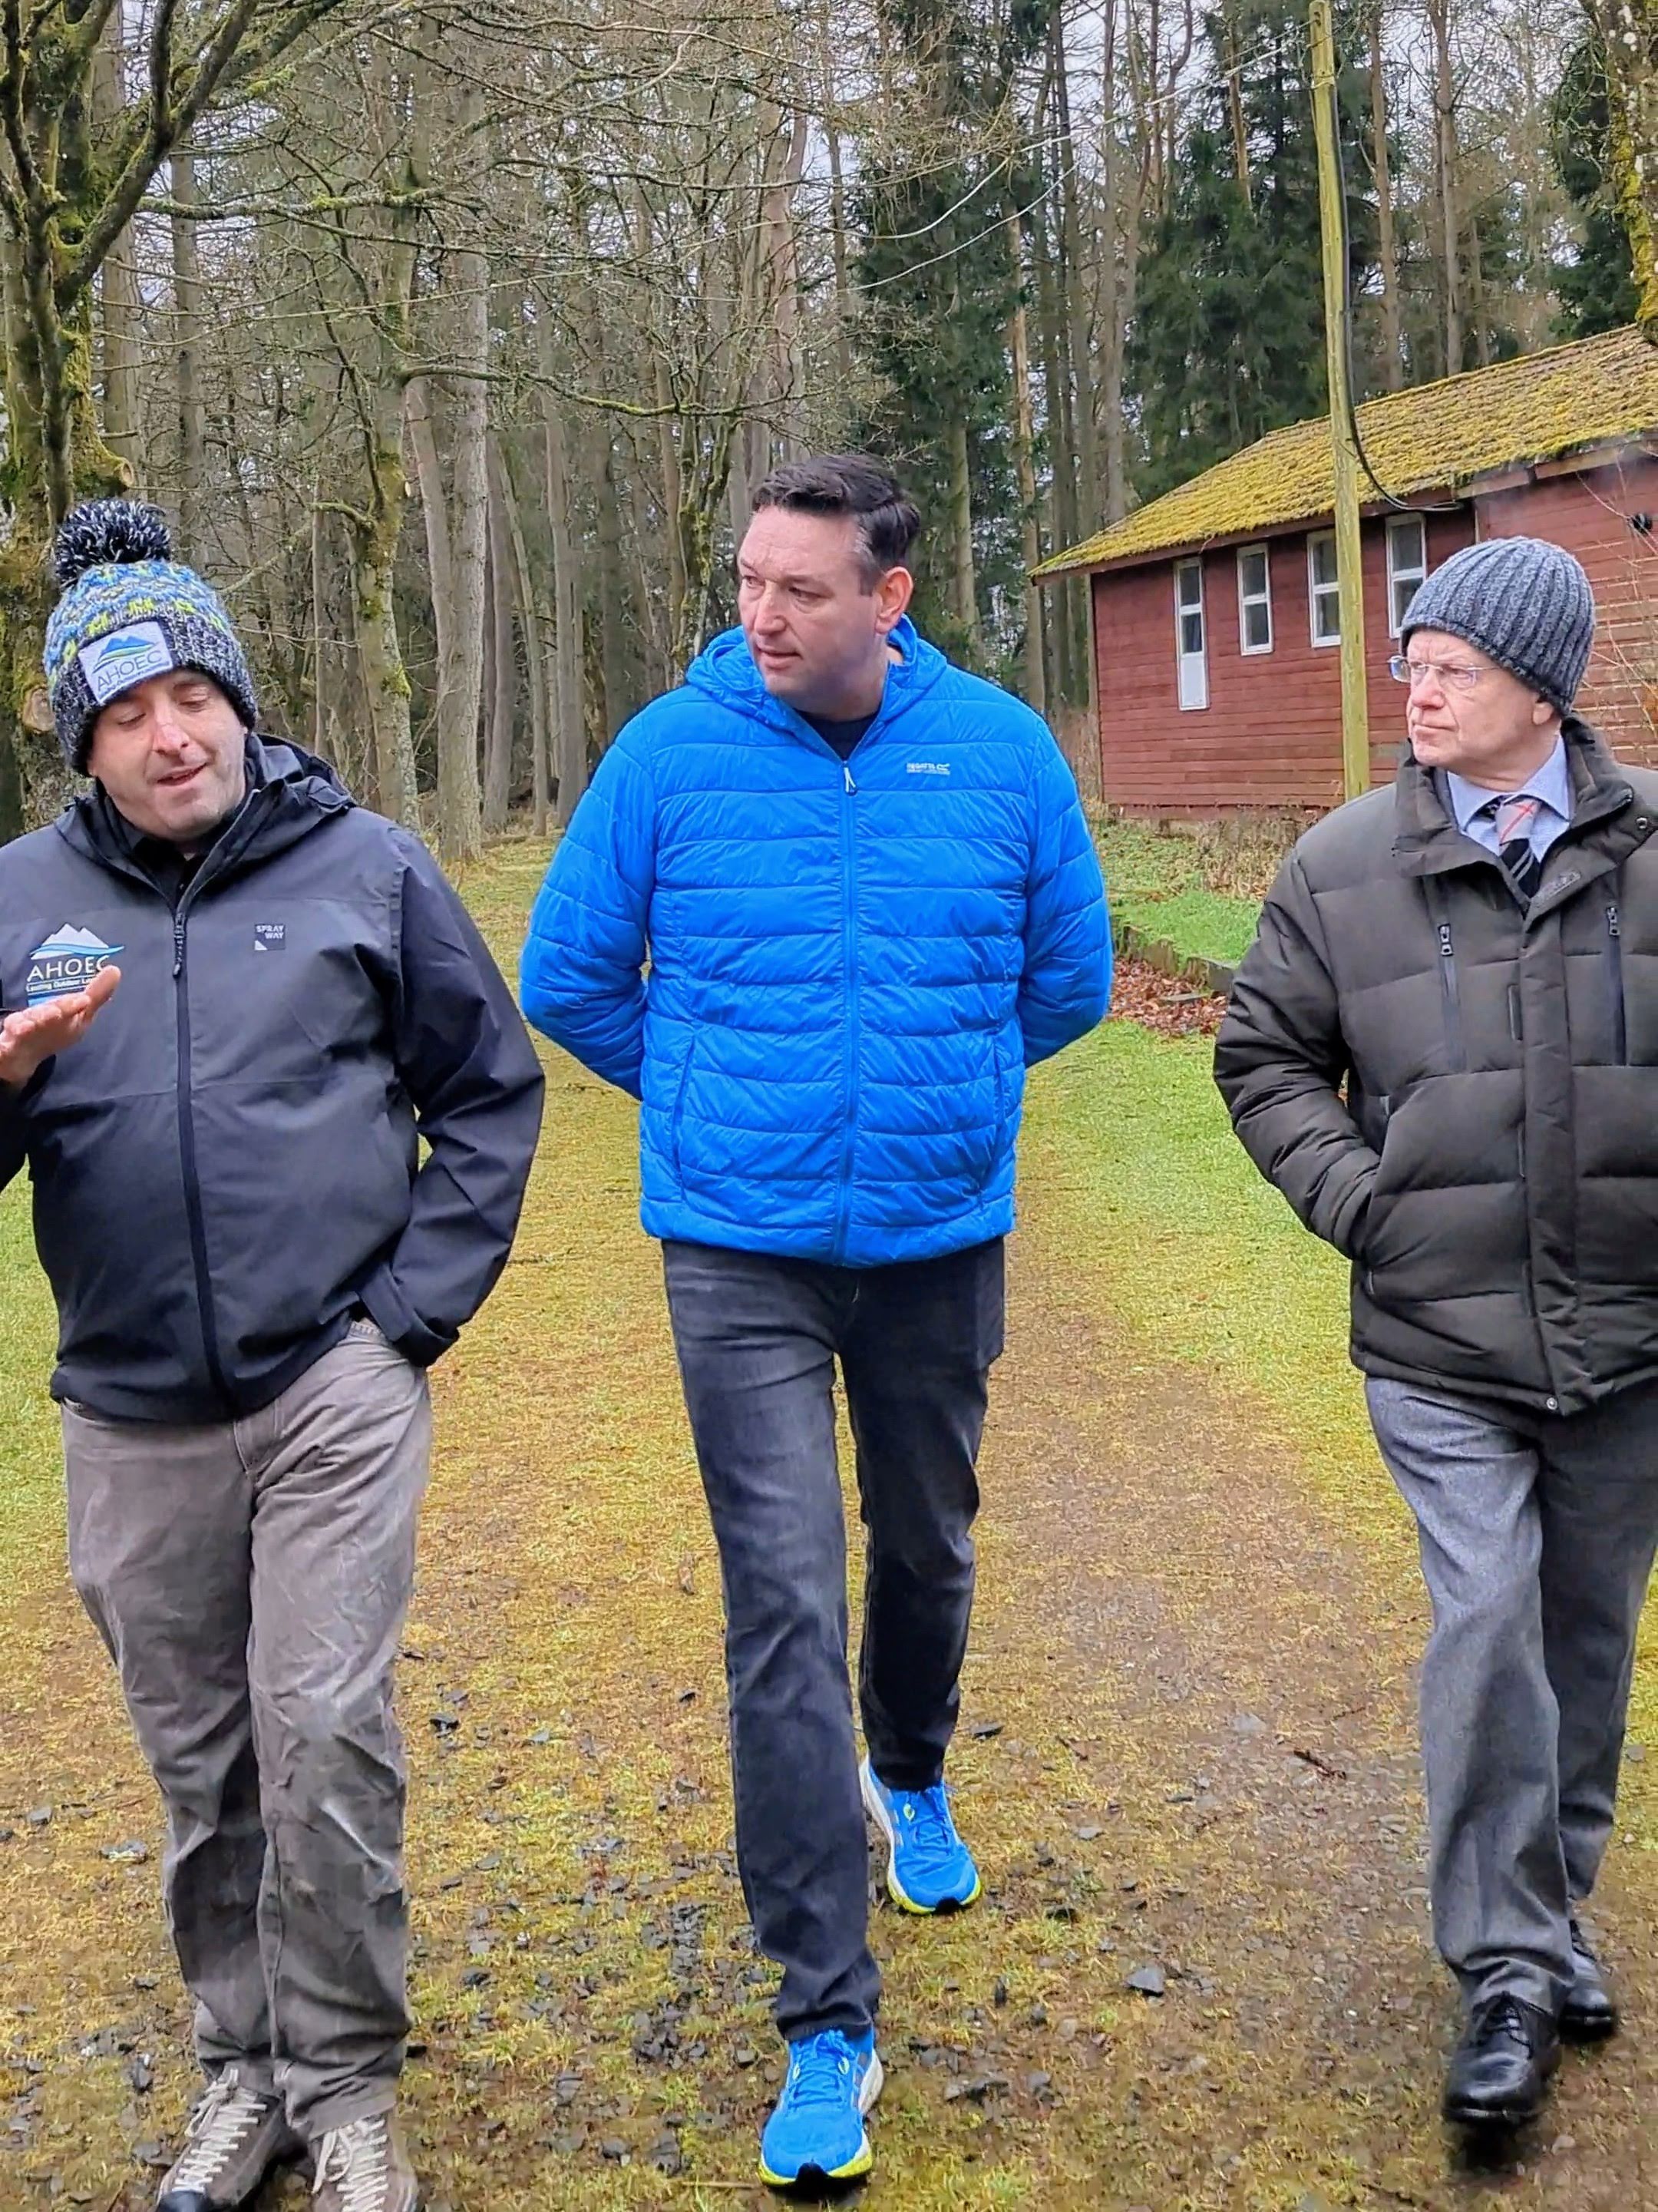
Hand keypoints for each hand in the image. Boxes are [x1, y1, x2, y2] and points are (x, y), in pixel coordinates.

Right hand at [0, 964, 119, 1088]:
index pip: (64, 1005)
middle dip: (47, 1012)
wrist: (24, 1053)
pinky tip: (1, 1047)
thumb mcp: (79, 1016)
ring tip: (26, 1026)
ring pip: (19, 1027)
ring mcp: (19, 1031)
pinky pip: (3, 1048)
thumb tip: (115, 970)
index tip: (83, 1001)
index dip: (72, 1003)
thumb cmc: (55, 1028)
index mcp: (54, 1010)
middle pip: (40, 1014)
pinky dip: (1, 1047)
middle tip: (54, 1013)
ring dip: (22, 1025)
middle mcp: (35, 1017)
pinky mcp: (7, 1047)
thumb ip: (96, 997)